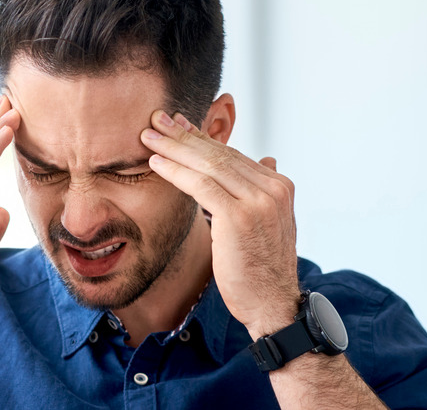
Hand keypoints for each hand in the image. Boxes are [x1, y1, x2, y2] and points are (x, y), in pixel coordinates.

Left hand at [140, 110, 300, 338]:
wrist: (272, 305)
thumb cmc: (261, 269)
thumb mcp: (266, 223)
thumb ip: (259, 191)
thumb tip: (266, 160)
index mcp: (278, 186)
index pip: (232, 154)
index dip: (201, 138)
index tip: (177, 125)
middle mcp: (272, 188)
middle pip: (219, 154)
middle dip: (183, 135)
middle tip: (156, 120)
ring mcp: (258, 201)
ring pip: (208, 164)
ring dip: (174, 148)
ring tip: (148, 136)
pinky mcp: (239, 216)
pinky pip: (200, 185)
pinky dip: (175, 171)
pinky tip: (155, 163)